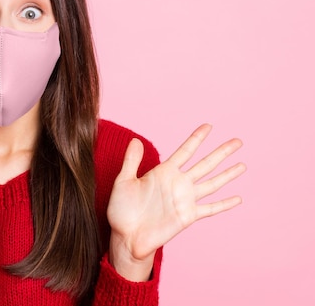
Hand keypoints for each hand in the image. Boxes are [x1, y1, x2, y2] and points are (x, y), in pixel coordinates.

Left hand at [107, 124, 245, 278]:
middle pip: (205, 164)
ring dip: (228, 174)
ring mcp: (185, 200)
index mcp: (163, 172)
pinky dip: (224, 204)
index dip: (197, 139)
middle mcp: (178, 184)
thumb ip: (131, 161)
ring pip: (212, 183)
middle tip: (237, 141)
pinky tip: (238, 198)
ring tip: (242, 165)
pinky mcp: (188, 217)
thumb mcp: (124, 182)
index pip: (185, 151)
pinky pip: (210, 209)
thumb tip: (135, 139)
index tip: (209, 126)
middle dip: (221, 152)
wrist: (126, 237)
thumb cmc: (122, 210)